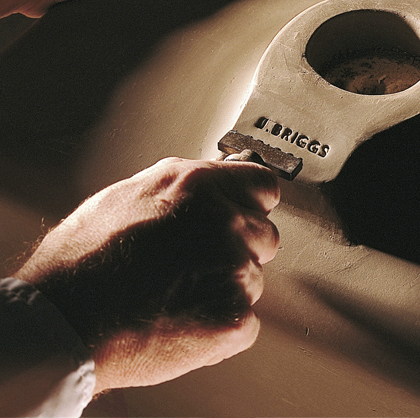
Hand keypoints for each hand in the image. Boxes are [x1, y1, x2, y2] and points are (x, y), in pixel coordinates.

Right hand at [13, 158, 280, 393]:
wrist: (61, 323)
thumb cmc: (78, 265)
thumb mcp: (123, 197)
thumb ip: (176, 189)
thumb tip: (199, 188)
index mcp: (198, 184)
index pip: (263, 186)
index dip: (251, 205)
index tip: (244, 217)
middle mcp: (224, 219)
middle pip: (264, 235)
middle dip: (237, 251)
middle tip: (194, 268)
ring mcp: (233, 266)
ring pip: (253, 280)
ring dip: (225, 290)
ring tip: (175, 298)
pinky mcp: (234, 314)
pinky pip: (245, 322)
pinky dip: (221, 329)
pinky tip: (182, 324)